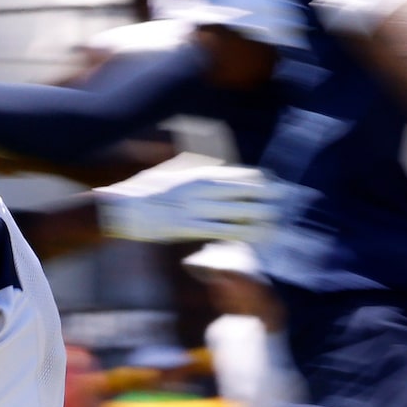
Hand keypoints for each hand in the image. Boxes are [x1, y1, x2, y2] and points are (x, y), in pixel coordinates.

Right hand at [97, 157, 282, 243]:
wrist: (121, 207)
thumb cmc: (146, 190)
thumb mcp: (173, 172)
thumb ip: (195, 170)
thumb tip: (214, 168)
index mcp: (199, 173)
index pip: (240, 173)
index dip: (260, 181)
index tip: (272, 186)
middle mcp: (201, 189)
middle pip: (245, 191)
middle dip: (267, 197)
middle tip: (284, 201)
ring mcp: (196, 209)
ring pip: (238, 213)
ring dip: (259, 218)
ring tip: (275, 221)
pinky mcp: (189, 228)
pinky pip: (223, 231)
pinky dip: (240, 234)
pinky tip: (254, 237)